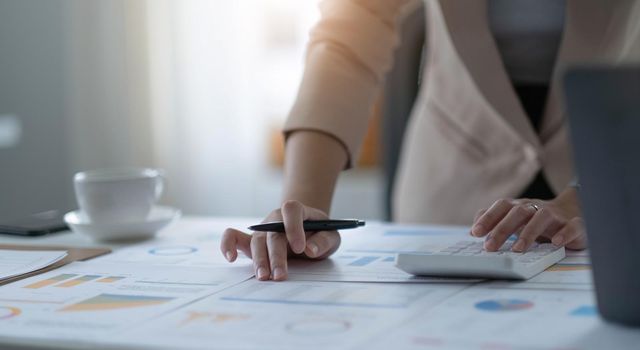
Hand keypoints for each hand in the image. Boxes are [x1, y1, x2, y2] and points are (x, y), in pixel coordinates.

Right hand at [220, 200, 340, 280]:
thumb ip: (324, 240)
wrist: (308, 233)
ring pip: (257, 241)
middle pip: (273, 232)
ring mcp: (263, 230)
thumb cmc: (320, 234)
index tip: (301, 248)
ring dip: (259, 260)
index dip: (294, 227)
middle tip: (280, 275)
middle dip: (276, 255)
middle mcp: (276, 219)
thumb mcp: (331, 235)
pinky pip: (234, 238)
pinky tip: (230, 258)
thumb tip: (310, 250)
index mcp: (297, 211)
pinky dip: (228, 244)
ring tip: (264, 277)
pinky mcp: (252, 242)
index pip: (291, 210)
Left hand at [470, 187, 586, 251]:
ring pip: (542, 217)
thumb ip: (494, 222)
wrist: (574, 211)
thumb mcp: (515, 219)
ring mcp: (556, 215)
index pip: (502, 207)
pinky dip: (564, 233)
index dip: (489, 218)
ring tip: (518, 248)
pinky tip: (556, 242)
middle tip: (490, 247)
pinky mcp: (575, 224)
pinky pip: (572, 226)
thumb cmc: (537, 219)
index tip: (475, 232)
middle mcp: (536, 207)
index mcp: (520, 206)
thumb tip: (473, 229)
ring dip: (529, 232)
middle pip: (518, 213)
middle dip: (502, 229)